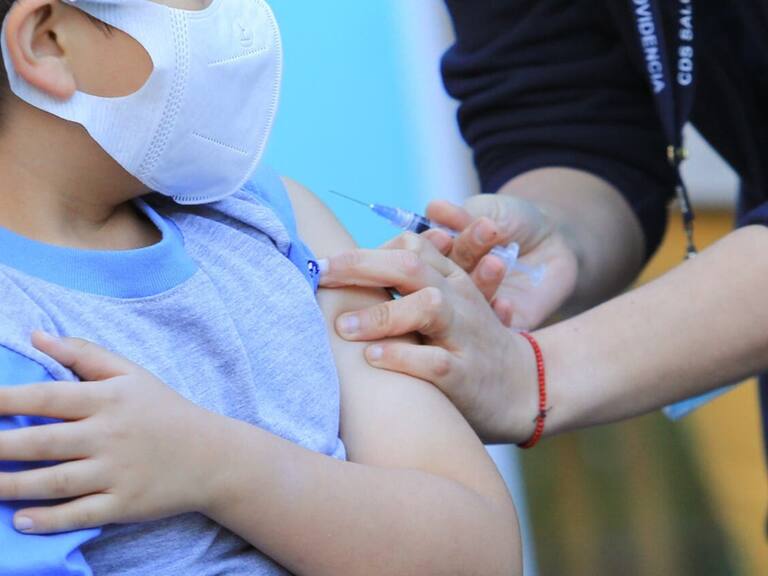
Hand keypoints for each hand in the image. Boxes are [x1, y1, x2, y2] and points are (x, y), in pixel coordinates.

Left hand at [0, 333, 222, 533]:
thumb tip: (36, 336)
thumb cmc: (165, 410)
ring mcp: (117, 473)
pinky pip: (80, 514)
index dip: (6, 399)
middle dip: (0, 446)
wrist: (212, 455)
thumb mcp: (132, 374)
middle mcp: (109, 435)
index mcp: (109, 399)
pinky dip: (49, 520)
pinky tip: (21, 520)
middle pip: (42, 442)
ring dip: (11, 485)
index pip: (47, 397)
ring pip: (54, 482)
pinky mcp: (124, 504)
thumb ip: (84, 353)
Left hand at [319, 233, 537, 443]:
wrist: (525, 387)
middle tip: (321, 275)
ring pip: (427, 307)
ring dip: (381, 314)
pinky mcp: (466, 375)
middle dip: (361, 266)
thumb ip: (412, 286)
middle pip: (412, 268)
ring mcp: (465, 335)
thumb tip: (354, 270)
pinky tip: (372, 358)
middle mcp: (459, 300)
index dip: (365, 252)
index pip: (410, 247)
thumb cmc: (469, 342)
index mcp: (452, 279)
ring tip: (343, 326)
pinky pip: (434, 361)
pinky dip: (400, 357)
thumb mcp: (450, 305)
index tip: (326, 265)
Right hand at [426, 194, 578, 328]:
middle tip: (476, 241)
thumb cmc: (514, 220)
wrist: (556, 241)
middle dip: (458, 260)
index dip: (429, 248)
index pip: (420, 258)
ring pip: (467, 304)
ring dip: (479, 282)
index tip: (443, 234)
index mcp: (438, 258)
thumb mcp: (490, 209)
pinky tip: (506, 303)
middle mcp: (449, 288)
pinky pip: (495, 329)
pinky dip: (499, 315)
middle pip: (440, 282)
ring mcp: (473, 311)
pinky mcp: (500, 330)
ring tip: (496, 262)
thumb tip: (434, 209)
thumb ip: (464, 214)